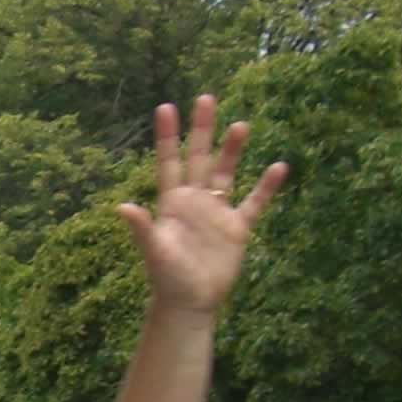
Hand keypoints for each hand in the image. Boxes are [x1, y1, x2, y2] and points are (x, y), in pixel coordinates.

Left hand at [116, 95, 288, 317]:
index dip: (168, 136)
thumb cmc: (167, 278)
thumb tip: (122, 207)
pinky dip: (266, 187)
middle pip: (199, 158)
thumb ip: (142, 228)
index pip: (169, 162)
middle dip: (202, 130)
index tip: (166, 107)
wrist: (191, 303)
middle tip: (206, 98)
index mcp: (172, 202)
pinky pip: (254, 203)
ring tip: (241, 125)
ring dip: (233, 151)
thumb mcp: (154, 251)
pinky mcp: (237, 228)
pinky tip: (279, 167)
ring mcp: (217, 212)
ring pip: (227, 173)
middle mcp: (195, 201)